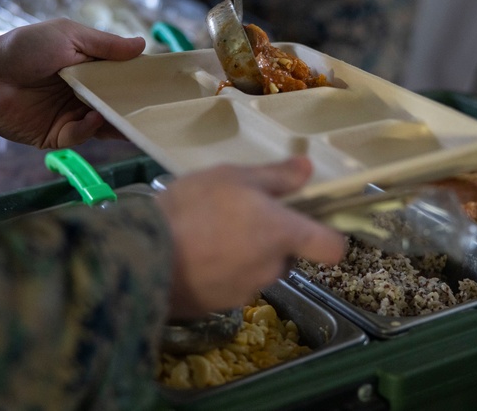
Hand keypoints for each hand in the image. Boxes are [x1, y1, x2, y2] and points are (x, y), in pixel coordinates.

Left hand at [0, 19, 144, 147]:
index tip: (164, 86)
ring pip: (103, 125)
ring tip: (131, 119)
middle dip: (134, 108)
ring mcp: (70, 116)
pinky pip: (80, 136)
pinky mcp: (55, 136)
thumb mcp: (68, 36)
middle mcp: (83, 94)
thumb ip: (105, 44)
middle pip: (117, 105)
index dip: (141, 82)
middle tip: (157, 110)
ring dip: (116, 122)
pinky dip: (89, 128)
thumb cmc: (24, 47)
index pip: (122, 78)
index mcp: (89, 69)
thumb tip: (143, 44)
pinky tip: (93, 117)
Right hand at [156, 157, 346, 318]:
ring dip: (241, 255)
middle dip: (269, 239)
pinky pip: (227, 285)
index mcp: (283, 234)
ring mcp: (245, 292)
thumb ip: (275, 176)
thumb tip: (307, 169)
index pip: (331, 247)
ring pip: (256, 269)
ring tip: (206, 235)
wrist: (144, 257)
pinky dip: (217, 272)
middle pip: (286, 255)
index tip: (311, 222)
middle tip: (237, 217)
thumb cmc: (193, 208)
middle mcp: (272, 268)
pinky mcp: (218, 306)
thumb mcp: (232, 176)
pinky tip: (192, 255)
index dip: (328, 236)